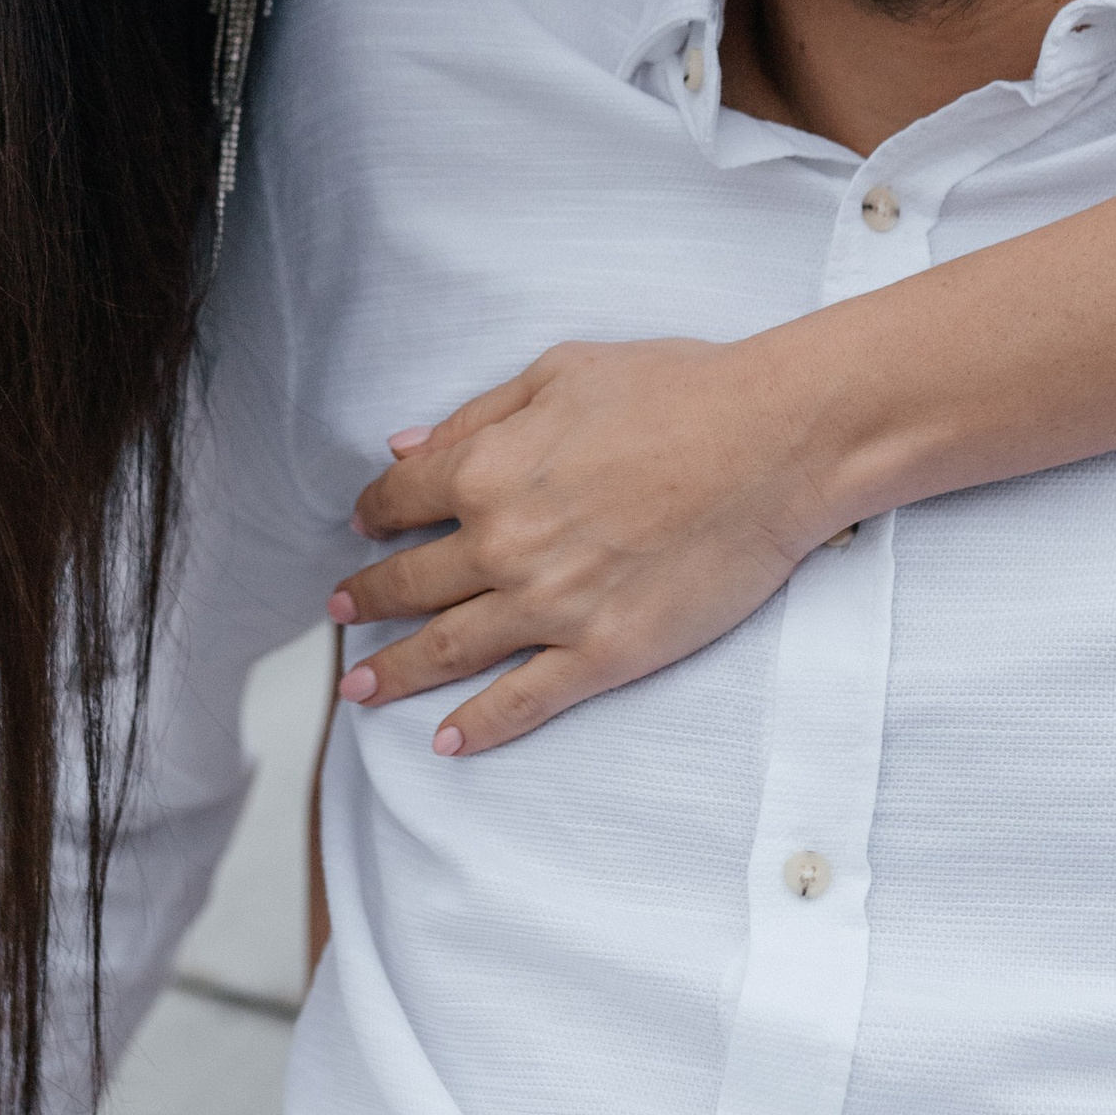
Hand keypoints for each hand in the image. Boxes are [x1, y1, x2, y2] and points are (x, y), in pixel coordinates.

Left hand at [336, 336, 847, 753]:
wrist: (775, 442)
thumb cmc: (678, 390)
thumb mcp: (561, 373)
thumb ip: (476, 417)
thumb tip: (407, 449)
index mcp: (486, 469)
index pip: (400, 501)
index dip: (375, 516)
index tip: (365, 529)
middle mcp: (503, 543)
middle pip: (410, 585)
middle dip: (366, 601)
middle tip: (340, 616)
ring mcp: (551, 606)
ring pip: (449, 650)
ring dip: (394, 672)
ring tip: (358, 689)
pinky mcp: (604, 653)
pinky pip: (523, 700)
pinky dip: (477, 726)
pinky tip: (446, 741)